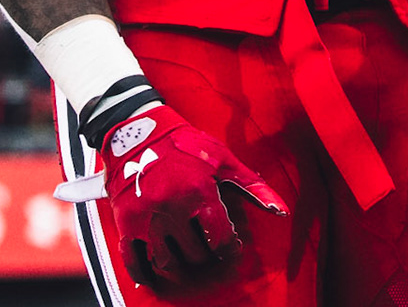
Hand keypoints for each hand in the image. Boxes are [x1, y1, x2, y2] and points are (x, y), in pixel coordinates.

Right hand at [100, 104, 287, 288]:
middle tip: (207, 250)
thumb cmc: (186, 144)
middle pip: (196, 253)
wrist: (138, 131)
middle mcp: (173, 208)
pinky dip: (143, 273)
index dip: (229, 247)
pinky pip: (133, 260)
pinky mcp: (126, 221)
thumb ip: (254, 187)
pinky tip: (153, 276)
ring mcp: (147, 217)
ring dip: (180, 265)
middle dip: (205, 254)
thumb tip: (281, 211)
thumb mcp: (223, 160)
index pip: (221, 238)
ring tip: (186, 258)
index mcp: (200, 193)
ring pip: (168, 261)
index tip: (229, 247)